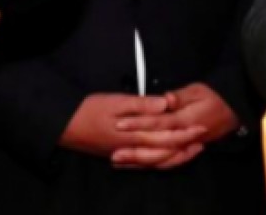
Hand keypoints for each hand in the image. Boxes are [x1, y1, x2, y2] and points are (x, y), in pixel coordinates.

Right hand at [60, 93, 205, 168]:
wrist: (63, 126)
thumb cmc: (89, 110)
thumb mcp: (115, 101)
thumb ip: (141, 105)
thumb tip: (165, 105)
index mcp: (134, 135)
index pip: (166, 137)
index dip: (185, 133)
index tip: (201, 128)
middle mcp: (132, 149)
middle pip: (164, 153)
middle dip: (184, 147)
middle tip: (202, 142)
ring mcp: (125, 154)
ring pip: (155, 161)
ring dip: (174, 156)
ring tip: (189, 150)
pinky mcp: (118, 154)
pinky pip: (143, 163)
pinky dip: (157, 161)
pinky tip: (164, 157)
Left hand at [112, 83, 238, 167]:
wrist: (233, 111)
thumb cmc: (215, 96)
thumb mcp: (198, 90)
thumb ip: (180, 96)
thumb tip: (164, 99)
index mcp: (185, 120)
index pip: (158, 123)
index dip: (138, 124)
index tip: (120, 123)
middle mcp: (184, 137)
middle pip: (156, 147)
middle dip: (134, 150)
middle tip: (113, 153)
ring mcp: (185, 146)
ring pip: (161, 159)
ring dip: (139, 161)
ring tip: (120, 162)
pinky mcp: (185, 151)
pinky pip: (168, 163)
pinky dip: (152, 165)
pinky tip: (137, 164)